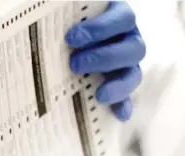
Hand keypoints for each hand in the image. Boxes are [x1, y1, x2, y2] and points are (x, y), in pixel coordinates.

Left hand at [65, 2, 145, 120]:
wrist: (69, 39)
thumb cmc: (70, 23)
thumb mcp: (71, 14)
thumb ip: (68, 15)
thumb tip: (49, 13)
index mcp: (120, 17)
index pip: (122, 18)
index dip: (100, 28)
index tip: (71, 37)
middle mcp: (129, 40)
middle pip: (133, 49)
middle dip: (104, 58)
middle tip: (75, 64)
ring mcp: (128, 64)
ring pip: (134, 74)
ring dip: (117, 85)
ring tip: (98, 94)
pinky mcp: (121, 86)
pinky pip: (129, 98)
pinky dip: (124, 105)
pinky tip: (118, 114)